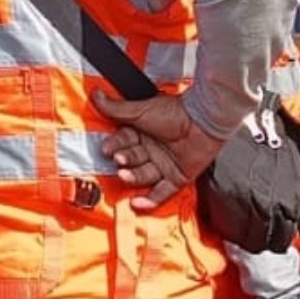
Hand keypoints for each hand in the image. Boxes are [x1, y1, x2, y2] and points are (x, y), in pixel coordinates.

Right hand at [89, 86, 225, 203]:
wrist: (203, 120)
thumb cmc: (175, 111)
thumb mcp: (141, 110)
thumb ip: (117, 108)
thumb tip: (96, 94)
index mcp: (142, 133)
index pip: (123, 143)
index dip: (114, 146)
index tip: (106, 149)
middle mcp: (152, 150)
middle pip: (132, 161)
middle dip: (124, 161)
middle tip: (118, 159)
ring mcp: (164, 165)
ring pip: (142, 176)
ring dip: (132, 177)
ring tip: (124, 174)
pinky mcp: (177, 178)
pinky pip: (161, 193)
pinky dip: (149, 201)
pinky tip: (136, 203)